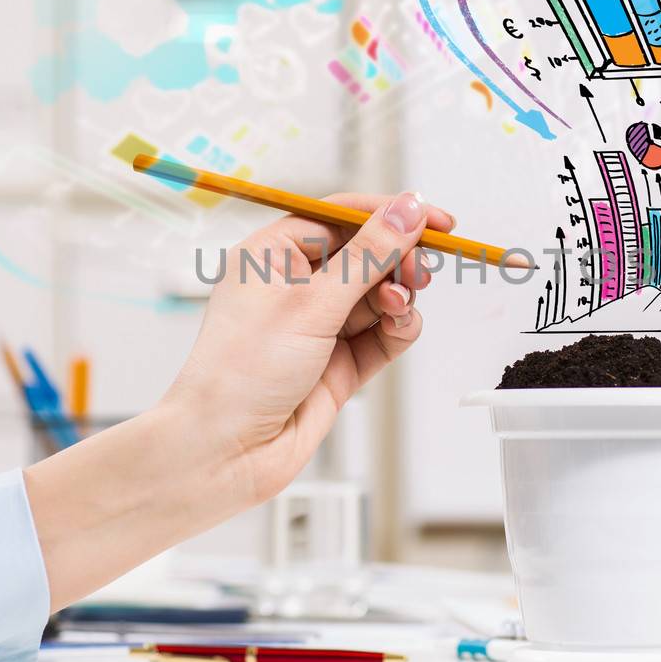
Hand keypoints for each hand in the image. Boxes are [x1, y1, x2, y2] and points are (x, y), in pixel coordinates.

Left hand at [22, 193, 449, 609]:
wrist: (224, 451)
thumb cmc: (240, 372)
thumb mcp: (311, 302)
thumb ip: (368, 255)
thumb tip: (407, 210)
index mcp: (272, 255)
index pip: (340, 217)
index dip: (389, 213)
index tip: (436, 219)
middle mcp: (295, 287)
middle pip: (366, 255)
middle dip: (397, 261)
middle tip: (420, 271)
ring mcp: (318, 326)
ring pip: (379, 295)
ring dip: (398, 297)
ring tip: (395, 308)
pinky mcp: (338, 363)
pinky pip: (382, 334)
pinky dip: (398, 328)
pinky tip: (401, 328)